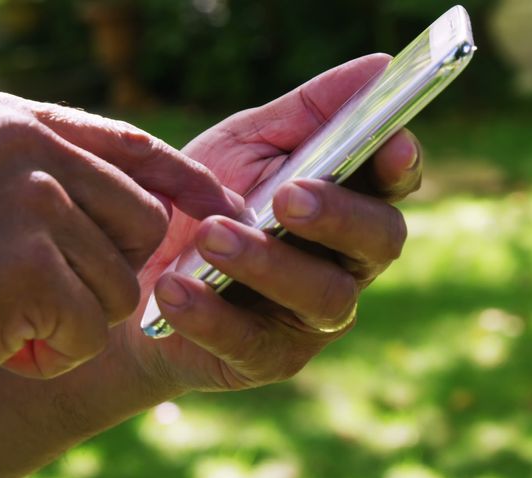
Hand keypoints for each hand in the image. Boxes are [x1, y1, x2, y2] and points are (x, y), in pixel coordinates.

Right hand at [0, 92, 238, 404]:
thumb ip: (56, 178)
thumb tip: (159, 202)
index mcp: (17, 121)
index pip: (137, 148)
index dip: (190, 186)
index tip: (228, 213)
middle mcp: (28, 148)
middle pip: (144, 225)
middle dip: (110, 276)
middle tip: (44, 300)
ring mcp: (31, 202)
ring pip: (123, 284)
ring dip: (76, 321)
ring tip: (8, 321)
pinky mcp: (31, 267)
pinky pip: (94, 330)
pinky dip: (57, 355)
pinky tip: (2, 347)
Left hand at [125, 53, 421, 390]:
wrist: (131, 278)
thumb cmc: (200, 204)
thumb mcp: (244, 147)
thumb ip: (307, 114)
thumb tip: (380, 65)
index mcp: (347, 203)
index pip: (393, 184)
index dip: (400, 164)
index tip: (389, 143)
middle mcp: (345, 261)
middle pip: (380, 241)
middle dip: (339, 216)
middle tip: (287, 197)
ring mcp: (312, 316)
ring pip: (325, 296)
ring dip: (269, 264)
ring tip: (212, 236)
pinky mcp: (269, 358)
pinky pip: (253, 342)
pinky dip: (213, 315)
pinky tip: (175, 289)